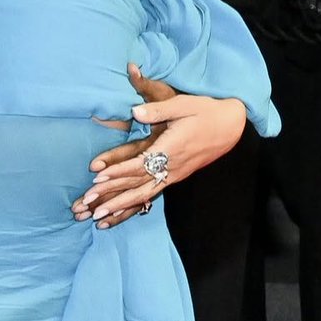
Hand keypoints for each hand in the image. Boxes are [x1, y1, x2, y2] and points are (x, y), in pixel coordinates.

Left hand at [73, 64, 245, 224]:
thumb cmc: (205, 111)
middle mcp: (173, 167)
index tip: (97, 177)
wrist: (231, 125)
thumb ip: (158, 109)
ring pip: (145, 194)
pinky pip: (153, 193)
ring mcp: (176, 174)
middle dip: (113, 196)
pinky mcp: (177, 176)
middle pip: (139, 185)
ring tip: (99, 216)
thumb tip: (134, 112)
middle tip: (89, 204)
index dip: (118, 171)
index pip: (140, 164)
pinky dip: (135, 204)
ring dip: (121, 205)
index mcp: (172, 148)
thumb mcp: (183, 104)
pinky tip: (121, 212)